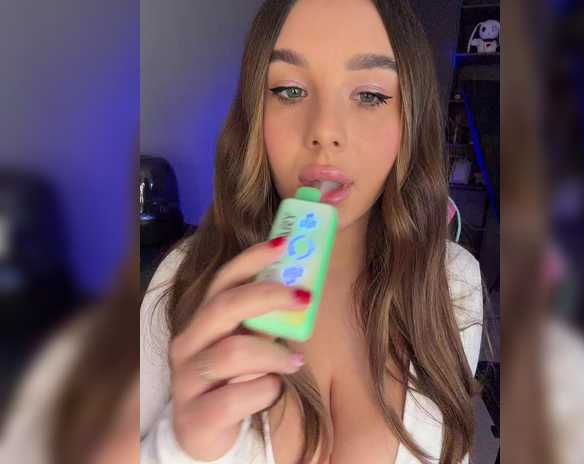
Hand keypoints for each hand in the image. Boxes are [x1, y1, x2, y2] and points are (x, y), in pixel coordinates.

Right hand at [168, 236, 309, 459]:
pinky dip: (264, 391)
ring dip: (272, 353)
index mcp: (203, 321)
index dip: (251, 259)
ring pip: (232, 353)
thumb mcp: (248, 344)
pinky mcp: (194, 415)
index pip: (223, 280)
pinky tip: (272, 390)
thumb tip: (302, 290)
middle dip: (267, 296)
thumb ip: (264, 321)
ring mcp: (187, 379)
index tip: (283, 243)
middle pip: (223, 307)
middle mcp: (188, 344)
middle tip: (304, 297)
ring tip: (295, 360)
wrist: (205, 433)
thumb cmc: (234, 379)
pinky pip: (234, 397)